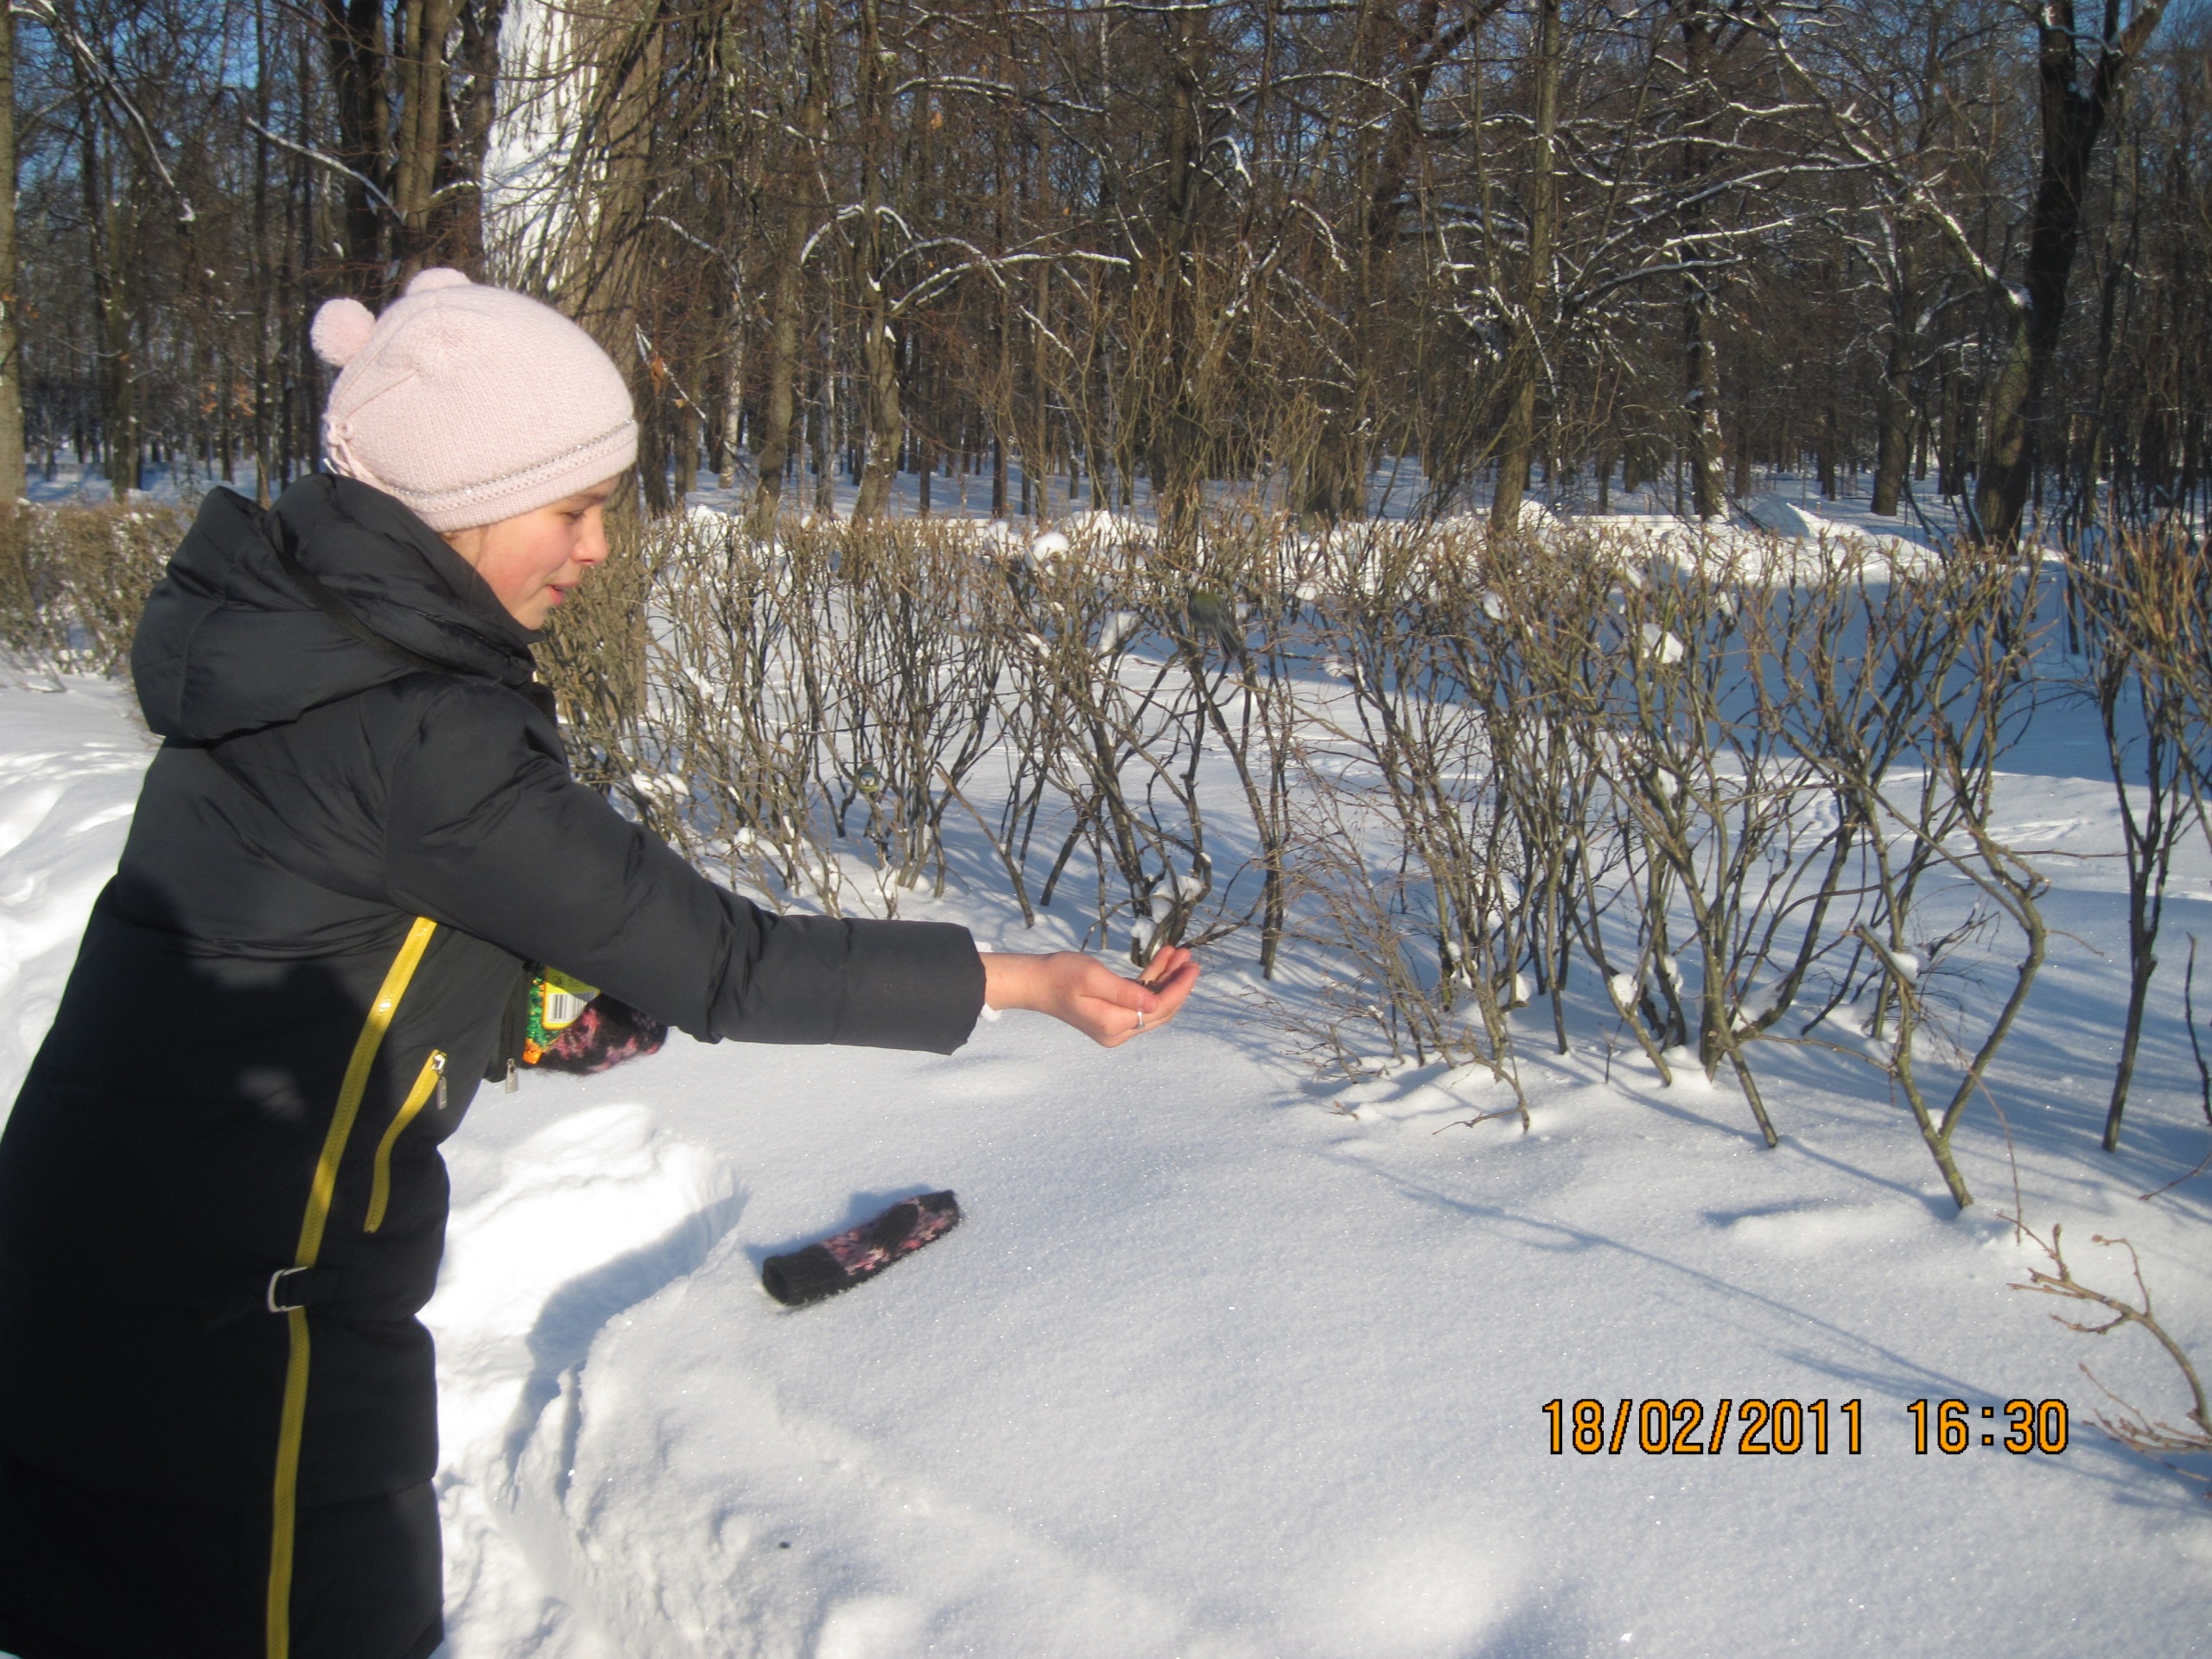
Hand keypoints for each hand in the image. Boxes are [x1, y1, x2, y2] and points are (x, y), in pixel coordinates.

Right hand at [979, 944, 1199, 1046]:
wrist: (1036, 982)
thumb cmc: (1061, 975)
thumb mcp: (1093, 977)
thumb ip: (1125, 992)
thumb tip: (1155, 1002)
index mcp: (1113, 1025)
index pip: (1158, 1009)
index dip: (1178, 988)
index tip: (1192, 967)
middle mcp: (1117, 1032)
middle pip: (1160, 1011)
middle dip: (1177, 984)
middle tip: (1190, 959)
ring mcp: (1115, 1026)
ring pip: (1152, 1005)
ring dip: (1166, 980)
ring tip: (1179, 955)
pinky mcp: (1112, 1017)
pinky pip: (1140, 1001)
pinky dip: (1152, 982)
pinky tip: (1162, 961)